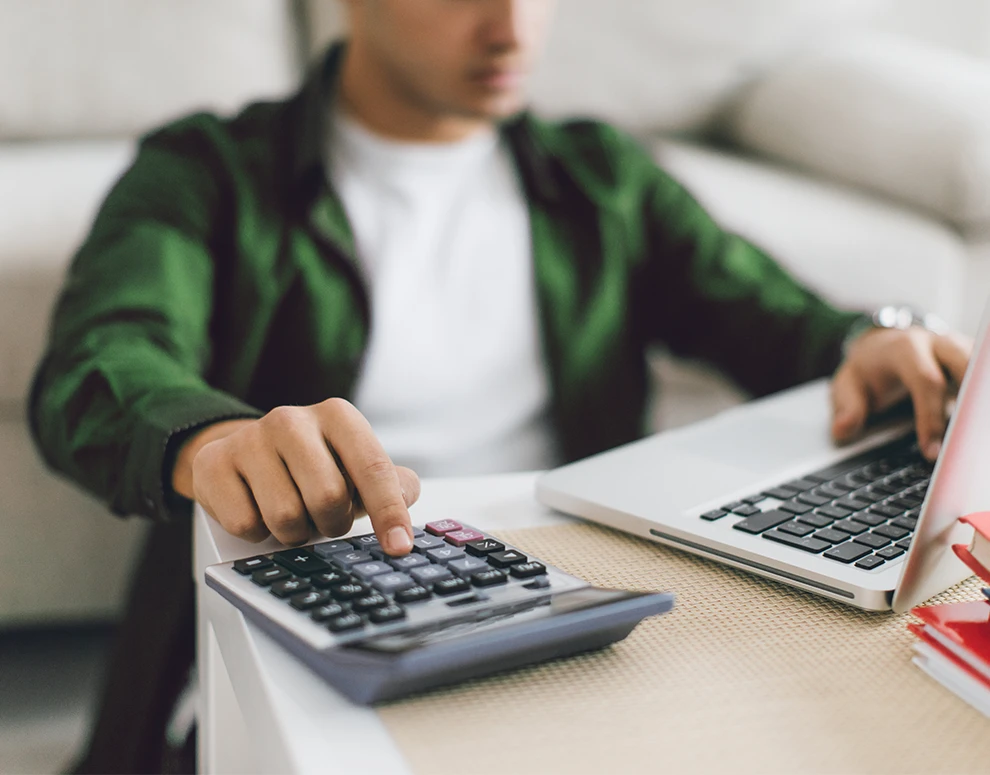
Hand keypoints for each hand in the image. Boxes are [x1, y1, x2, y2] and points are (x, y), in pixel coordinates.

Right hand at [171, 399, 419, 553]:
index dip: (388, 512)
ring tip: (292, 513)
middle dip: (331, 523)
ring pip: (285, 517)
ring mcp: (249, 439)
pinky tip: (258, 510)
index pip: (372, 467)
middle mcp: (292, 419)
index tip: (399, 547)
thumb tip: (406, 494)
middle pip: (328, 497)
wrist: (244, 455)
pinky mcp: (213, 463)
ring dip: (294, 532)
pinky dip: (257, 533)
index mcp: (337, 416)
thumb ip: (391, 482)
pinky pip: (245, 524)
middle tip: (324, 519)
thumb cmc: (313, 466)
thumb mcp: (356, 468)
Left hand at [831, 327, 971, 460]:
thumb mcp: (847, 384)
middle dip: (972, 403)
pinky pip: (983, 375)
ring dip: (980, 401)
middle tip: (969, 442)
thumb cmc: (868, 368)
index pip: (926, 380)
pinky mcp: (972, 358)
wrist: (881, 344)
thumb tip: (843, 429)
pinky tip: (978, 424)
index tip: (931, 451)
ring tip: (977, 437)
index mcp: (904, 348)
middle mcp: (937, 343)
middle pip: (967, 365)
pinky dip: (981, 398)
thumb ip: (846, 406)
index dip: (931, 417)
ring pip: (981, 368)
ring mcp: (958, 347)